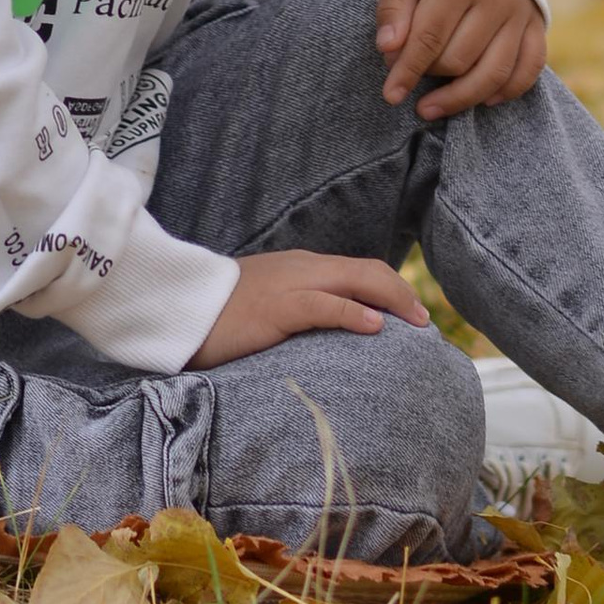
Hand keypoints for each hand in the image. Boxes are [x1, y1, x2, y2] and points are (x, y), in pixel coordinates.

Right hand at [189, 250, 429, 367]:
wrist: (179, 306)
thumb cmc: (219, 315)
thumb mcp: (266, 307)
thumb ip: (297, 311)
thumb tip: (326, 335)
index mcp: (301, 268)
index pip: (358, 270)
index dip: (391, 289)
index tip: (411, 315)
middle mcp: (302, 268)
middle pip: (366, 271)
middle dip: (402, 294)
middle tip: (424, 322)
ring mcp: (290, 285)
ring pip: (354, 280)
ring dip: (392, 300)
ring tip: (415, 324)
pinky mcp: (276, 308)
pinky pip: (323, 304)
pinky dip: (353, 312)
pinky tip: (375, 326)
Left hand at [375, 0, 546, 118]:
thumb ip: (395, 8)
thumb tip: (389, 51)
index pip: (429, 39)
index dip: (407, 72)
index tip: (391, 95)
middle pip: (459, 59)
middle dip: (428, 75)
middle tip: (407, 72)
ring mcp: (521, 9)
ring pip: (494, 73)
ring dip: (461, 98)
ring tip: (432, 107)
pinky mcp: (537, 19)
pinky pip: (529, 68)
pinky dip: (508, 90)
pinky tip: (483, 100)